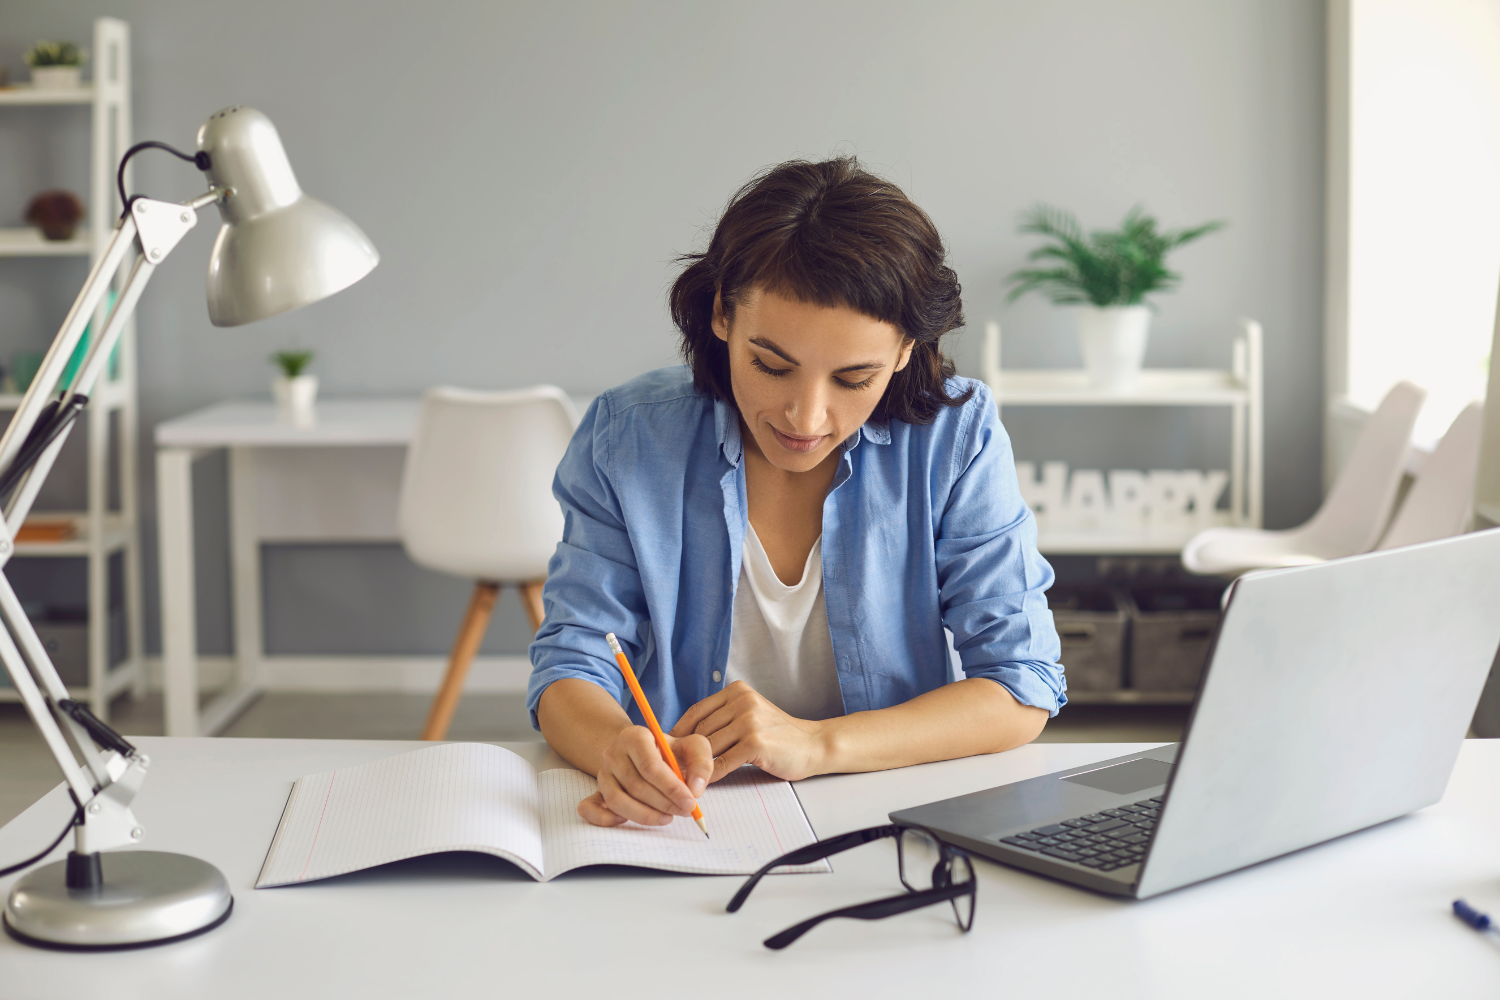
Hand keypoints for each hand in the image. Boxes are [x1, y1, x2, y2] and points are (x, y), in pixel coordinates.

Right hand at [576, 725, 712, 827]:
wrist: (646, 751)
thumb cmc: (670, 751)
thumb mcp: (691, 747)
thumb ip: (701, 762)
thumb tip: (695, 790)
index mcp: (635, 736)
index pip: (650, 766)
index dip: (671, 788)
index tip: (690, 802)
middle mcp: (614, 753)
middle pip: (636, 785)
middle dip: (664, 803)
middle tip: (685, 811)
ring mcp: (603, 773)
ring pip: (618, 800)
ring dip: (645, 815)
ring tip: (667, 817)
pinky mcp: (596, 790)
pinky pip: (590, 808)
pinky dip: (606, 820)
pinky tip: (630, 820)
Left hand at [670, 681, 828, 782]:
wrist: (812, 745)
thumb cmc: (778, 735)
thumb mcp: (749, 715)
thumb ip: (722, 720)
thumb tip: (684, 738)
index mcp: (737, 691)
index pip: (696, 711)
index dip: (679, 732)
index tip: (669, 748)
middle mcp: (742, 701)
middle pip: (700, 730)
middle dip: (686, 752)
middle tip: (675, 769)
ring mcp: (749, 721)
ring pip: (709, 747)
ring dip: (696, 766)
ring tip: (688, 778)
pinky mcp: (755, 742)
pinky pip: (722, 763)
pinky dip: (711, 775)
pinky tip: (707, 783)